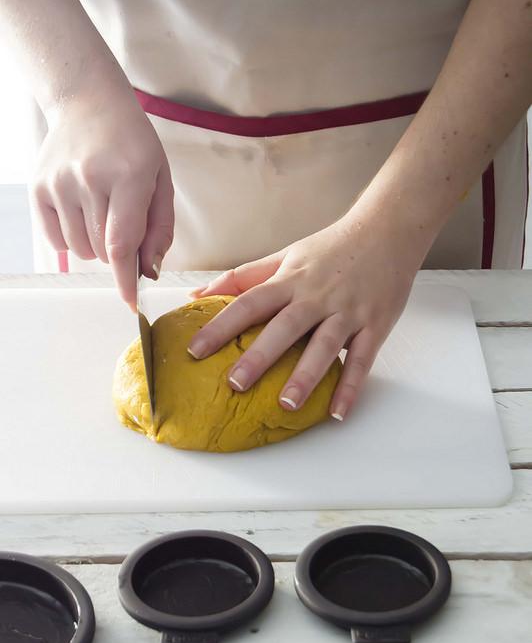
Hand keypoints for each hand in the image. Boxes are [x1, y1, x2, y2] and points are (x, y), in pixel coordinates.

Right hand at [31, 92, 173, 308]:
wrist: (88, 102)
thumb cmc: (132, 145)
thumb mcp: (161, 180)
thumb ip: (160, 229)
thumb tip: (148, 271)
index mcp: (128, 175)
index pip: (122, 242)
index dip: (126, 278)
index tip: (130, 302)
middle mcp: (89, 178)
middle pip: (103, 250)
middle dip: (118, 250)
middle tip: (123, 221)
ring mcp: (59, 182)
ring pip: (80, 250)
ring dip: (95, 245)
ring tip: (101, 211)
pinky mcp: (38, 188)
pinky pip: (56, 240)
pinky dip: (72, 238)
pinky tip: (81, 212)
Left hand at [188, 207, 427, 419]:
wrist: (389, 229)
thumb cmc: (331, 248)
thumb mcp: (285, 256)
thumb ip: (244, 277)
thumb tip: (198, 295)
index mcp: (291, 279)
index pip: (250, 302)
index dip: (221, 326)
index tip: (194, 350)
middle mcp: (317, 295)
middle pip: (285, 326)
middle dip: (260, 355)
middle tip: (235, 383)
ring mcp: (349, 311)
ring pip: (325, 346)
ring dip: (306, 376)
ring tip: (286, 405)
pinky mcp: (376, 324)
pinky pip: (363, 360)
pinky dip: (351, 387)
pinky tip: (338, 413)